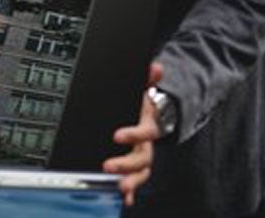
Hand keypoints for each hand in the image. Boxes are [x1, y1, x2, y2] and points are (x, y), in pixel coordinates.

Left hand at [102, 62, 163, 206]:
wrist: (152, 116)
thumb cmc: (143, 104)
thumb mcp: (142, 90)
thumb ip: (148, 78)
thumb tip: (156, 67)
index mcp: (149, 126)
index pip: (145, 132)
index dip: (133, 134)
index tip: (117, 135)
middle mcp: (147, 145)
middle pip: (142, 158)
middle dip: (126, 164)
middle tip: (108, 166)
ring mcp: (141, 157)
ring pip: (140, 173)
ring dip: (131, 181)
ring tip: (119, 188)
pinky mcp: (134, 166)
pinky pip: (134, 180)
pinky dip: (131, 191)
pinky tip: (124, 199)